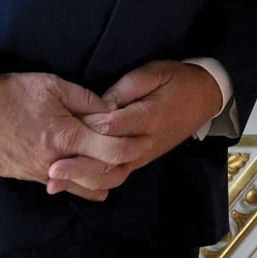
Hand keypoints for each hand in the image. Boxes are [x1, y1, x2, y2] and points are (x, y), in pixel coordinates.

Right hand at [0, 72, 141, 198]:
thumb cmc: (12, 94)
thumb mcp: (54, 86)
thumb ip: (87, 100)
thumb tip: (111, 112)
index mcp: (67, 137)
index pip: (112, 152)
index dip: (132, 148)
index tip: (144, 140)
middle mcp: (55, 161)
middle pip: (100, 177)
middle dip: (121, 169)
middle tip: (135, 157)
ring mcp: (38, 173)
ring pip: (79, 187)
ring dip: (99, 180)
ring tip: (115, 168)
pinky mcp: (24, 177)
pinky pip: (58, 186)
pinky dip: (76, 183)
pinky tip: (87, 177)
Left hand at [48, 60, 225, 199]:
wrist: (205, 98)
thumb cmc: (178, 80)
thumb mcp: (154, 72)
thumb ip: (126, 87)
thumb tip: (99, 104)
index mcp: (148, 117)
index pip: (113, 126)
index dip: (87, 127)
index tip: (63, 127)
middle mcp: (144, 142)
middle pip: (109, 159)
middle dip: (78, 166)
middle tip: (51, 169)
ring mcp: (143, 155)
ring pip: (112, 175)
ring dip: (82, 181)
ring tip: (55, 182)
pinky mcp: (141, 161)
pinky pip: (117, 177)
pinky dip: (94, 184)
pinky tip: (73, 184)